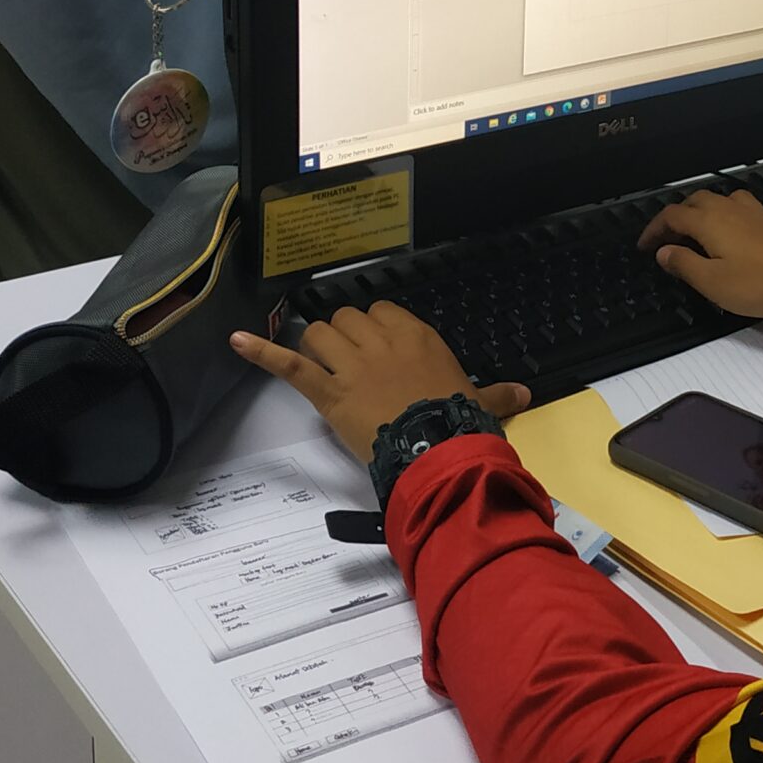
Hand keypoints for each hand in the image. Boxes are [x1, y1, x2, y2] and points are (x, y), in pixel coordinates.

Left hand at [230, 304, 531, 462]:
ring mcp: (350, 364)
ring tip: (320, 364)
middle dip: (344, 336)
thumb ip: (497, 393)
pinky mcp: (327, 391)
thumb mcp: (481, 402)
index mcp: (416, 337)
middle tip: (350, 363)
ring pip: (319, 334)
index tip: (379, 348)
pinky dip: (260, 353)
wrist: (438, 450)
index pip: (384, 313)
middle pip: (346, 319)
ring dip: (315, 346)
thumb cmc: (460, 424)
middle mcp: (381, 341)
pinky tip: (236, 340)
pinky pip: (289, 366)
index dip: (376, 330)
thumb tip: (526, 394)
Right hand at [636, 188, 762, 318]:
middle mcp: (734, 211)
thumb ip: (683, 263)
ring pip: (734, 197)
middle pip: (699, 200)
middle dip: (681, 215)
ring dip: (718, 206)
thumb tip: (664, 251)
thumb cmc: (754, 285)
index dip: (654, 229)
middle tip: (672, 238)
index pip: (672, 216)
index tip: (646, 246)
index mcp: (711, 222)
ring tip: (709, 224)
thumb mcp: (710, 282)